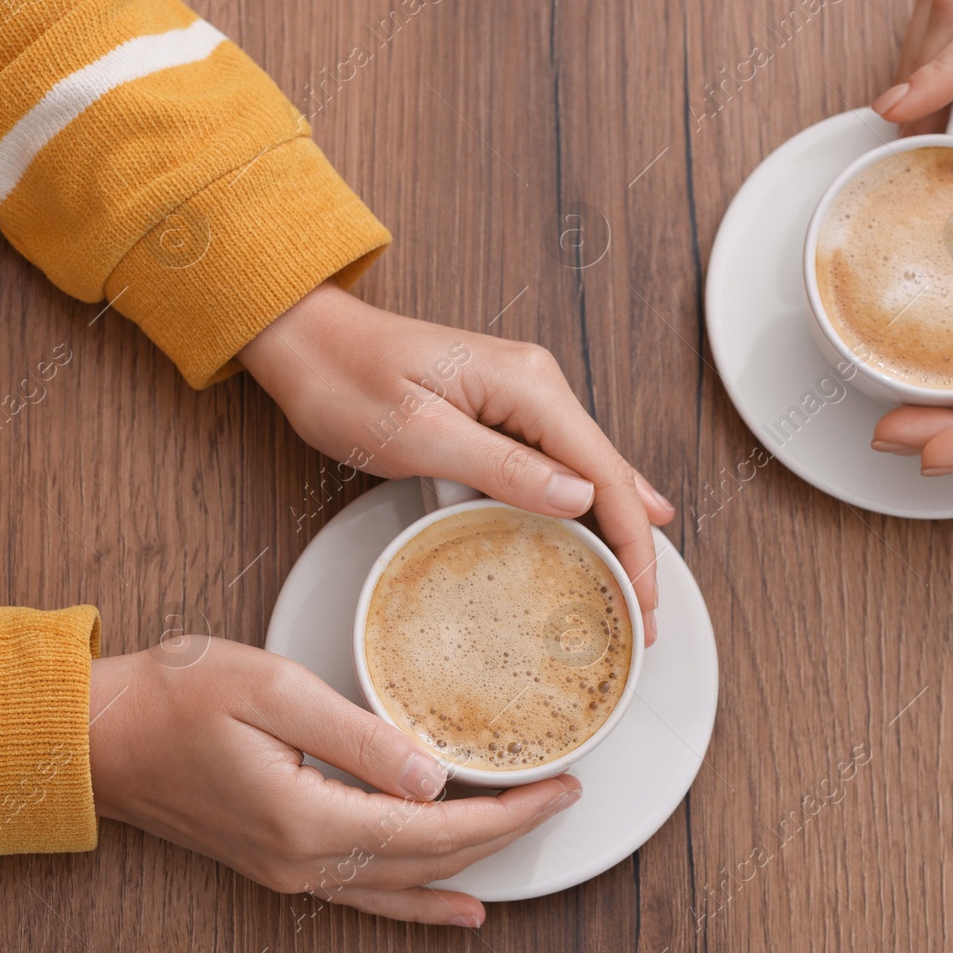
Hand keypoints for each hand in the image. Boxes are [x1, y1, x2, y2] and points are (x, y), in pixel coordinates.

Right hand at [89, 639, 578, 925]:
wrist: (98, 736)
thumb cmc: (177, 696)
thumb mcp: (274, 692)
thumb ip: (360, 736)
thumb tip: (432, 775)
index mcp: (309, 817)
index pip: (437, 828)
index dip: (507, 813)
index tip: (559, 785)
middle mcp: (303, 859)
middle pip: (431, 861)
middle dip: (506, 833)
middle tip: (562, 797)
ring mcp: (289, 869)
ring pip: (404, 885)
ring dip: (472, 866)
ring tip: (527, 845)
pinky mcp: (279, 861)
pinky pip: (368, 894)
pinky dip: (420, 901)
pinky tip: (455, 906)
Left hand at [238, 283, 673, 641]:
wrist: (306, 339)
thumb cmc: (345, 380)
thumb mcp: (418, 434)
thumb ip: (502, 467)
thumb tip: (580, 499)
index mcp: (527, 385)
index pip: (604, 471)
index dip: (633, 540)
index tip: (644, 597)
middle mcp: (539, 383)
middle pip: (609, 473)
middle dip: (635, 545)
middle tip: (646, 613)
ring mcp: (526, 393)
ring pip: (592, 470)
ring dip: (616, 528)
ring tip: (636, 588)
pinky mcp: (506, 407)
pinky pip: (563, 462)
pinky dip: (592, 502)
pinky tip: (622, 519)